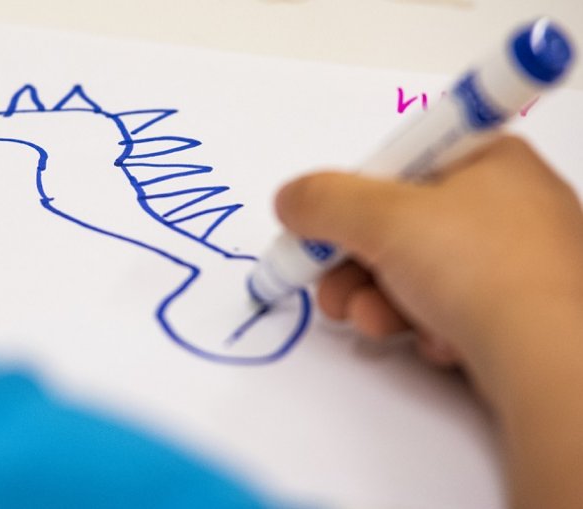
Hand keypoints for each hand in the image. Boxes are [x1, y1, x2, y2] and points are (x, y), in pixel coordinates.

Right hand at [275, 135, 582, 507]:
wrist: (552, 358)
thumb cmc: (484, 270)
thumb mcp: (383, 219)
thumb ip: (323, 202)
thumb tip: (291, 200)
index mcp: (487, 158)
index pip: (395, 169)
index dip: (348, 204)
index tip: (315, 236)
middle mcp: (509, 202)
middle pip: (401, 227)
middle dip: (355, 267)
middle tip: (334, 292)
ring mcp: (519, 259)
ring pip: (419, 274)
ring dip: (382, 301)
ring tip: (380, 322)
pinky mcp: (520, 309)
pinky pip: (451, 308)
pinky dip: (427, 326)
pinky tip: (435, 341)